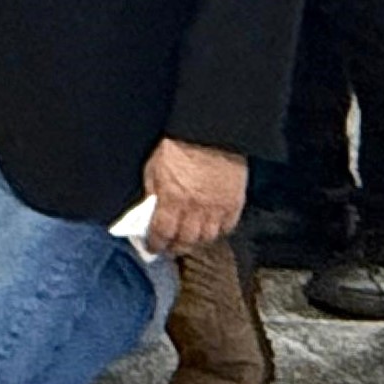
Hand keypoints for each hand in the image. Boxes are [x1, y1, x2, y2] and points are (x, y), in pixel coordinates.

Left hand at [140, 138, 246, 255]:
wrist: (210, 133)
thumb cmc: (179, 146)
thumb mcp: (153, 168)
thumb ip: (152, 192)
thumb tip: (149, 211)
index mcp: (172, 199)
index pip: (162, 232)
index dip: (156, 244)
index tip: (152, 247)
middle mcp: (195, 208)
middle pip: (186, 240)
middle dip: (175, 247)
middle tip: (170, 249)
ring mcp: (217, 207)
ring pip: (207, 238)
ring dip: (196, 243)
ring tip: (189, 242)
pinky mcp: (234, 203)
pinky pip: (227, 227)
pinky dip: (218, 233)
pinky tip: (210, 231)